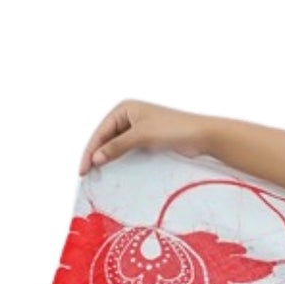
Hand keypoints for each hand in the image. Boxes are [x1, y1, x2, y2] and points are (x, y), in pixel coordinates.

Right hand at [78, 99, 212, 174]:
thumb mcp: (141, 136)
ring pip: (116, 145)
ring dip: (107, 158)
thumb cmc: (174, 129)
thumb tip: (95, 158)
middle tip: (86, 175)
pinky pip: (128, 150)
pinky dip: (120, 160)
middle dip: (96, 155)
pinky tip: (114, 171)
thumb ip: (117, 146)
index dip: (90, 151)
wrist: (201, 135)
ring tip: (96, 175)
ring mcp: (138, 128)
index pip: (101, 131)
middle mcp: (129, 116)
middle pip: (106, 138)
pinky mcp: (147, 140)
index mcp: (125, 108)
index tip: (83, 170)